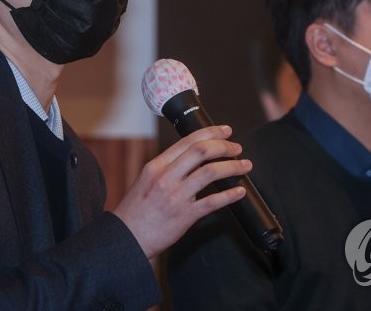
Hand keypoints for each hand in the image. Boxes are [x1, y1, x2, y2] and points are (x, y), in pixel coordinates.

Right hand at [113, 125, 250, 259]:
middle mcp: (166, 177)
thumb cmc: (137, 211)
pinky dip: (230, 195)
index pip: (187, 141)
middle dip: (224, 146)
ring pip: (210, 172)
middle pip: (201, 151)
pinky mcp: (184, 216)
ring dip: (232, 167)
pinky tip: (239, 192)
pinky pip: (213, 202)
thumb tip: (194, 157)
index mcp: (156, 166)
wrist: (127, 239)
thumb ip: (168, 168)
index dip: (210, 133)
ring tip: (244, 166)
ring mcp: (176, 196)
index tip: (225, 131)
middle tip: (237, 148)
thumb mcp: (147, 180)